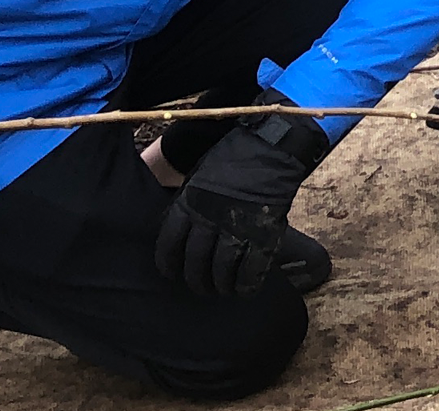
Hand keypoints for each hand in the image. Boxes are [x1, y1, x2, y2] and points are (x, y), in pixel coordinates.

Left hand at [154, 94, 328, 295]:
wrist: (269, 147)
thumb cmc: (231, 159)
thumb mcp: (197, 177)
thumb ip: (188, 205)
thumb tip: (180, 230)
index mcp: (189, 203)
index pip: (170, 244)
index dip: (169, 264)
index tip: (171, 274)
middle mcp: (209, 218)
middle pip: (196, 261)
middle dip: (196, 280)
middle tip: (200, 288)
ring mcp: (237, 226)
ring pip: (222, 267)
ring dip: (220, 284)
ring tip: (221, 290)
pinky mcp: (264, 232)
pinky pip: (252, 266)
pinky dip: (247, 282)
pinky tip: (244, 289)